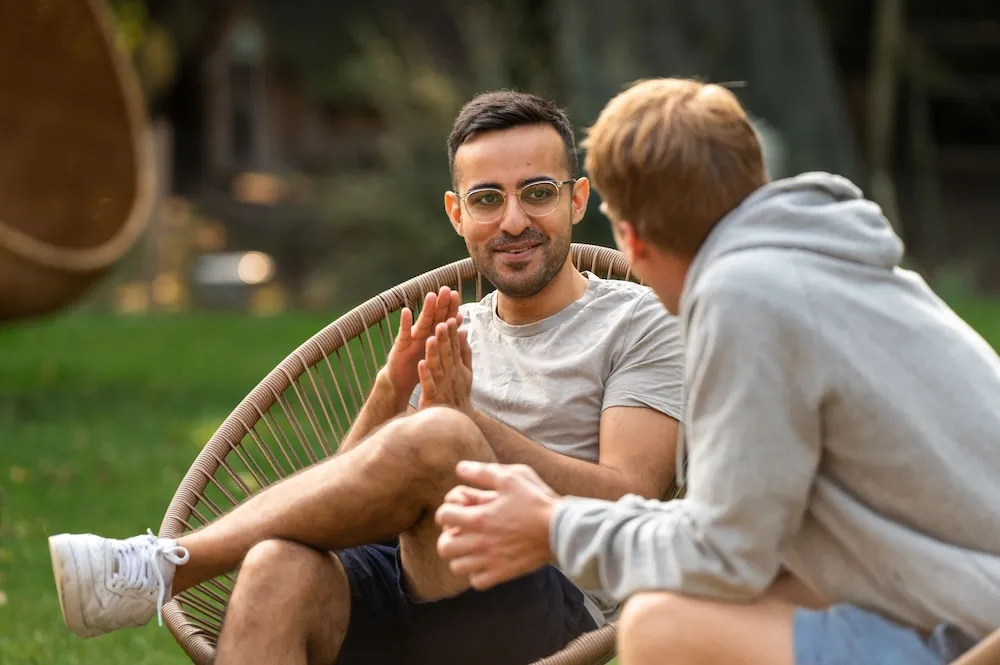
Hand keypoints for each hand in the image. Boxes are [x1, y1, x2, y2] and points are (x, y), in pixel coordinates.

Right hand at [384, 287, 460, 398]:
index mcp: (434, 334)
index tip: (456, 293)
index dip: (450, 307)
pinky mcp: (400, 347)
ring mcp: (411, 338)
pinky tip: (406, 312)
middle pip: (434, 317)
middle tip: (446, 289)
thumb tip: (460, 320)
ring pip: (421, 323)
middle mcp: (423, 333)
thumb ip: (446, 334)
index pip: (444, 319)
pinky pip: (404, 334)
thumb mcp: (434, 349)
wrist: (401, 380)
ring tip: (431, 296)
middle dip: (440, 303)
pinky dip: (405, 323)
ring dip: (426, 310)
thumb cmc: (419, 362)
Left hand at [417, 317, 472, 411]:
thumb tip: (464, 332)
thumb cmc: (458, 394)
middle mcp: (451, 375)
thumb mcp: (466, 373)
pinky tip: (421, 364)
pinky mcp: (432, 398)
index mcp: (457, 367)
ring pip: (437, 367)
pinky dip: (425, 375)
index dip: (453, 332)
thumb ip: (465, 353)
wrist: (456, 422)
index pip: (455, 347)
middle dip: (444, 338)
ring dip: (434, 353)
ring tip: (430, 338)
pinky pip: (428, 385)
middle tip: (442, 322)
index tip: (451, 317)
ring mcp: (442, 386)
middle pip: (447, 354)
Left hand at [435, 461, 560, 590]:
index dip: (447, 509)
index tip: (459, 508)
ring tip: (472, 546)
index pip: (443, 516)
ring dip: (460, 555)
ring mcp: (490, 560)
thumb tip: (460, 468)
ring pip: (457, 566)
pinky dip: (476, 573)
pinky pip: (477, 581)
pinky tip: (486, 560)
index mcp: (479, 517)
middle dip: (448, 536)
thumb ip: (483, 472)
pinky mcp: (502, 573)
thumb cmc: (536, 500)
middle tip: (460, 531)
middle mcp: (480, 542)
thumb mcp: (512, 477)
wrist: (561, 530)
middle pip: (444, 547)